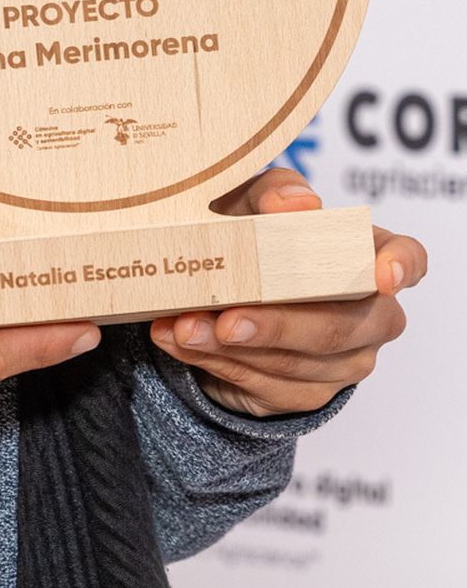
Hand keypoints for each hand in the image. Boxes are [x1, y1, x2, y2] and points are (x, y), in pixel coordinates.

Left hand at [149, 166, 426, 417]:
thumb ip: (271, 194)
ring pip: (294, 363)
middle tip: (227, 318)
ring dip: (230, 348)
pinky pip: (265, 386)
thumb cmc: (246, 233)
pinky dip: (214, 362)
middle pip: (338, 326)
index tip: (381, 275)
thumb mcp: (249, 204)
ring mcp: (343, 361)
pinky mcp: (307, 393)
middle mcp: (369, 314)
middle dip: (277, 325)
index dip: (401, 266)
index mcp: (366, 256)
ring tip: (183, 328)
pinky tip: (181, 343)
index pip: (407, 259)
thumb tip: (297, 204)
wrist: (217, 294)